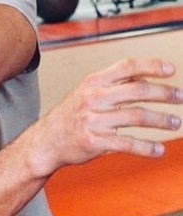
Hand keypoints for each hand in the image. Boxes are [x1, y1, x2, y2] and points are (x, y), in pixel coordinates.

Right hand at [31, 58, 182, 175]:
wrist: (46, 141)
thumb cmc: (69, 116)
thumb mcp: (85, 92)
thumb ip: (112, 84)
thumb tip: (144, 78)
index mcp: (92, 82)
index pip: (126, 67)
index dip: (151, 66)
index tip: (170, 70)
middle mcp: (93, 98)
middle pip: (137, 90)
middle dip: (164, 93)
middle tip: (180, 97)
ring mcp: (94, 120)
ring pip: (137, 116)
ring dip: (161, 120)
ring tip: (175, 123)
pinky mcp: (95, 141)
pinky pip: (128, 143)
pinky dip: (147, 147)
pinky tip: (159, 149)